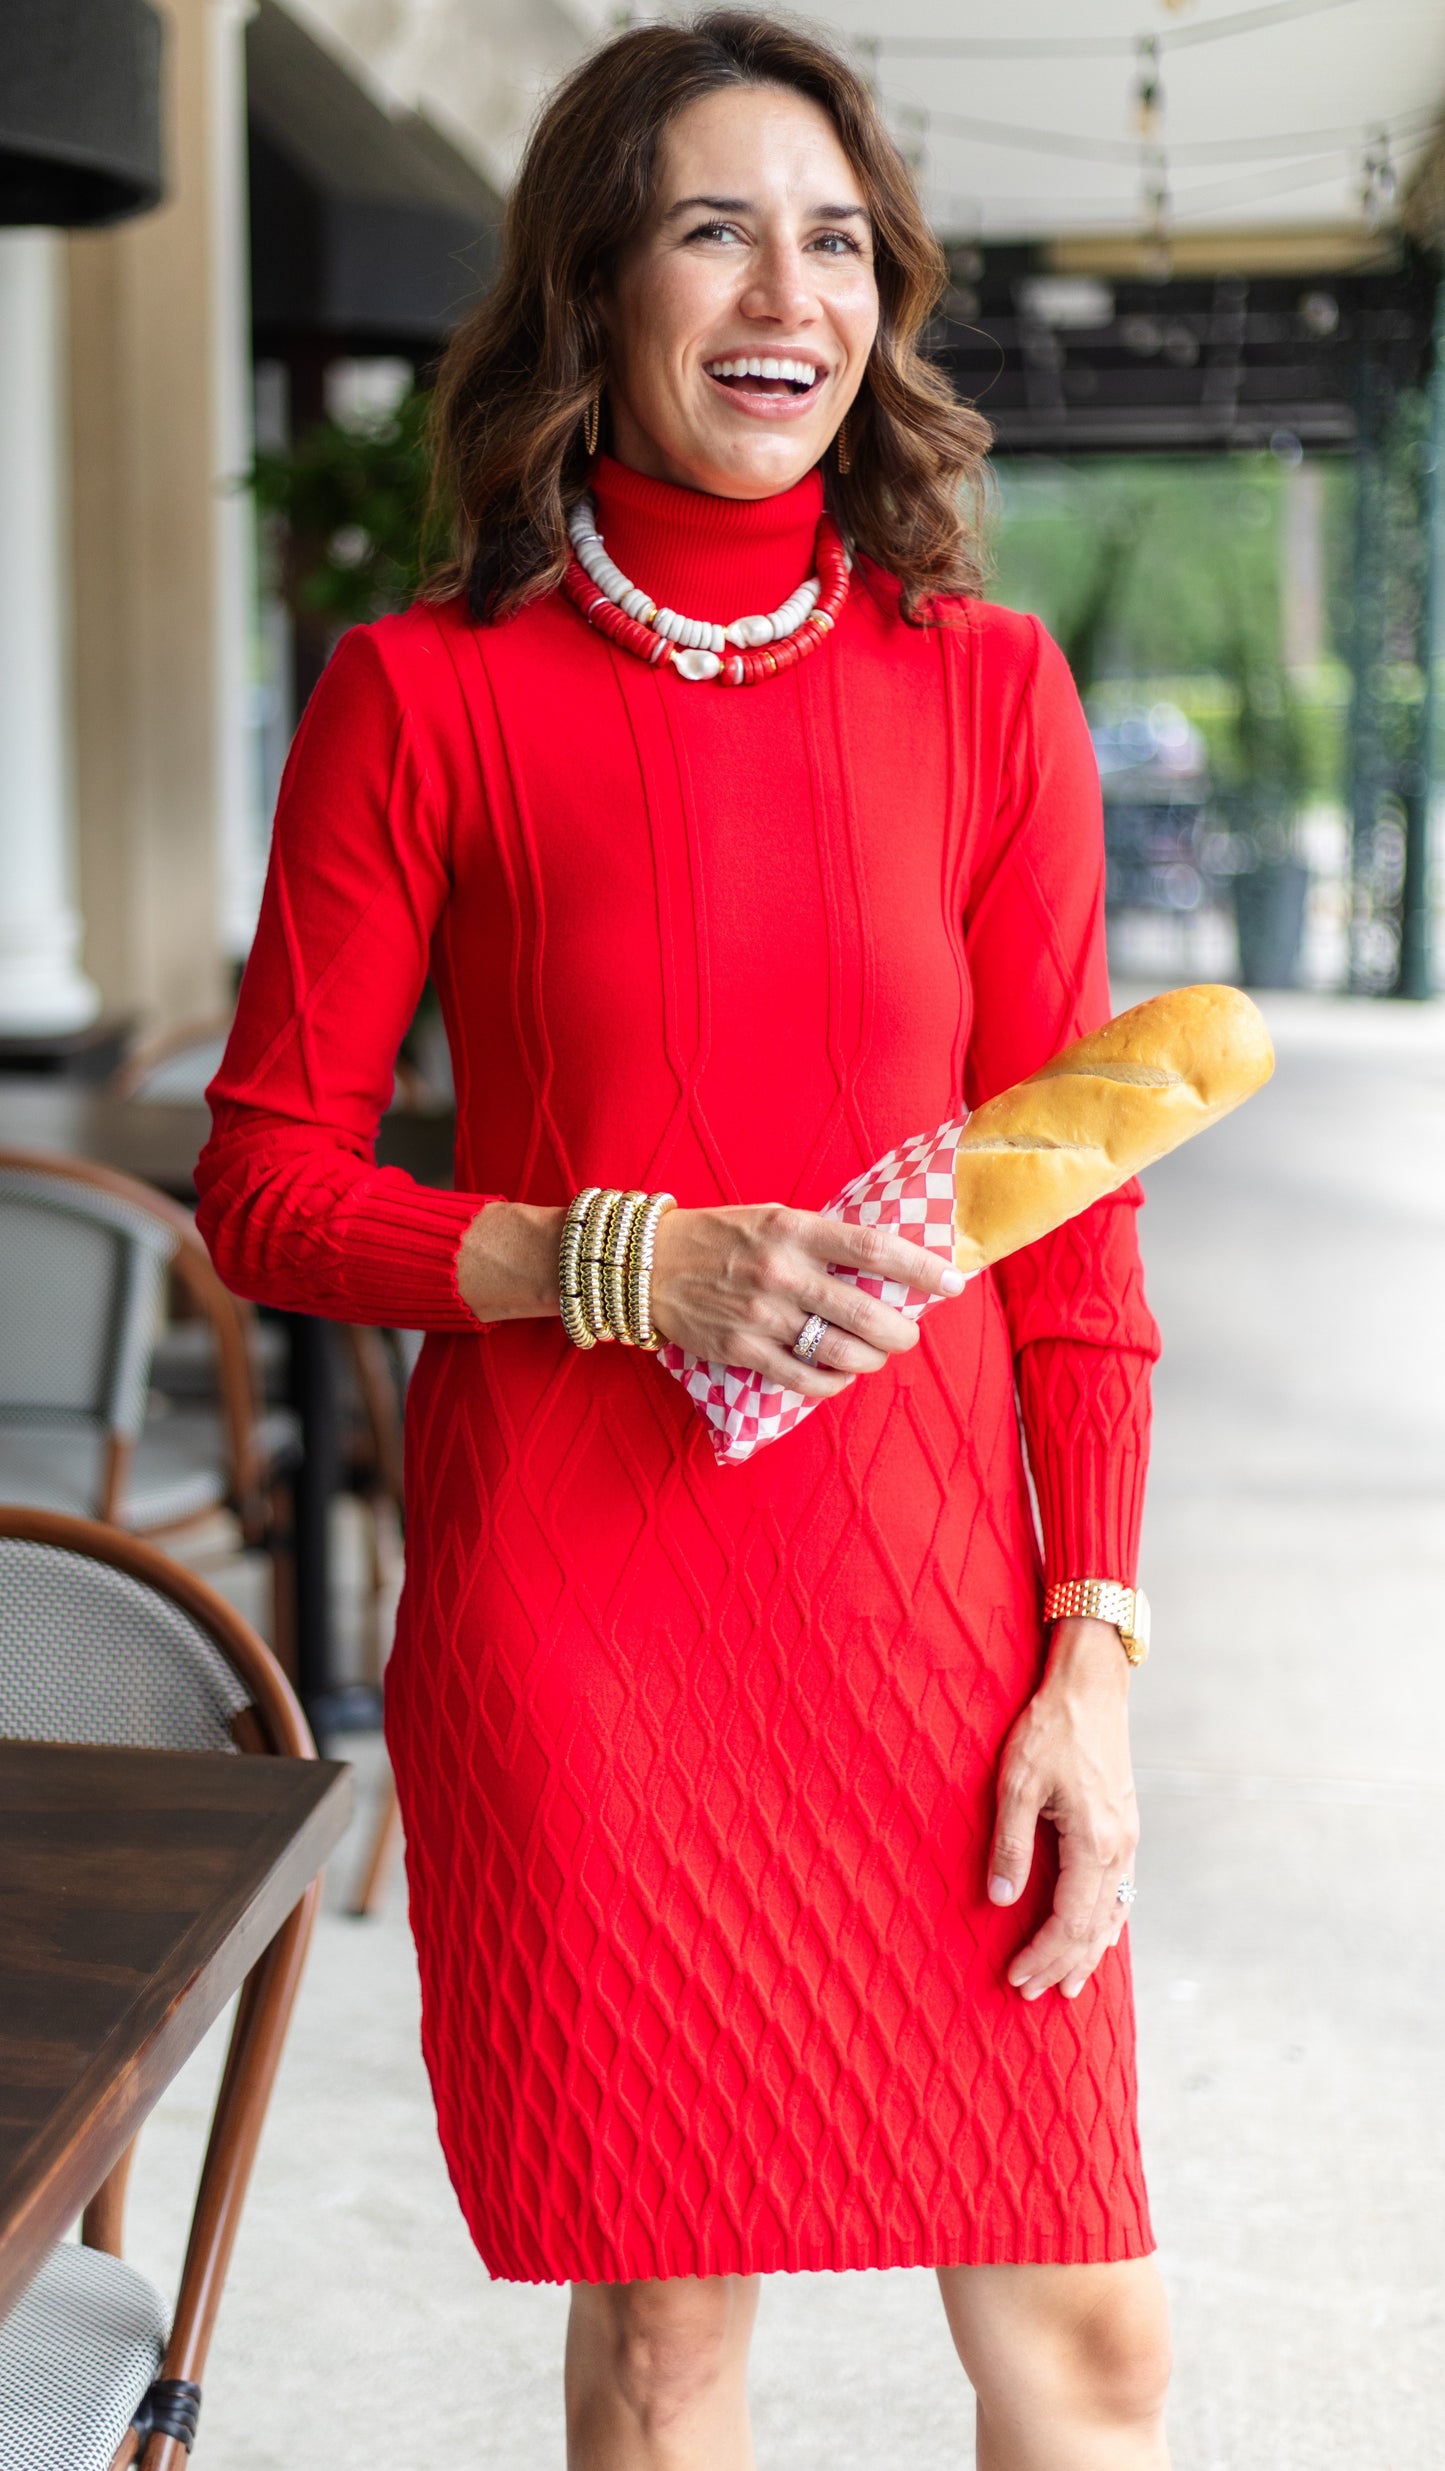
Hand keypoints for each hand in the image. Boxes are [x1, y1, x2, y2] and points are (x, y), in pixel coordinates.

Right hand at [648, 1204, 965, 1396]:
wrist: (650, 1264)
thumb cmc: (721, 1237)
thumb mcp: (774, 1218)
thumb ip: (822, 1240)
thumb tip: (883, 1266)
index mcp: (796, 1230)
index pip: (875, 1249)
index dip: (921, 1268)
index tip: (953, 1282)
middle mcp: (783, 1273)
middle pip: (868, 1313)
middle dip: (902, 1331)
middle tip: (908, 1333)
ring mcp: (763, 1315)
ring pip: (842, 1353)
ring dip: (872, 1359)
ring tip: (875, 1353)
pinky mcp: (744, 1350)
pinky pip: (806, 1379)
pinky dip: (833, 1382)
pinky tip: (840, 1373)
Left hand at [987, 1617, 1138, 1999]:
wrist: (1092, 1686)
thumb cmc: (1049, 1729)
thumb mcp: (1016, 1783)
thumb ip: (1010, 1845)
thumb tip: (1001, 1899)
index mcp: (1094, 1843)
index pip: (1069, 1921)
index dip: (1042, 1955)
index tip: (1016, 1979)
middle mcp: (1119, 1848)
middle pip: (1093, 1927)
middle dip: (1061, 1964)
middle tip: (1031, 1995)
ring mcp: (1128, 1837)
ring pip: (1113, 1913)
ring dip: (1088, 1951)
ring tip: (1068, 1983)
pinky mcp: (1126, 1825)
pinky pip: (1121, 1890)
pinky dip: (1108, 1922)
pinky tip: (1098, 1934)